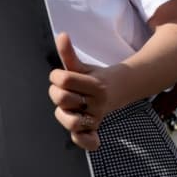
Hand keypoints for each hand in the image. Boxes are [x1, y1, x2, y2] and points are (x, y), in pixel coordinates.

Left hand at [48, 33, 111, 150]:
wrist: (120, 89)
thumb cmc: (94, 77)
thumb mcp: (81, 66)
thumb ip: (68, 53)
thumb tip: (61, 35)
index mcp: (95, 84)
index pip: (63, 80)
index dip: (56, 76)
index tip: (59, 76)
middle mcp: (97, 102)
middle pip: (62, 99)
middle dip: (56, 92)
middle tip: (62, 91)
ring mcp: (97, 117)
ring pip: (71, 122)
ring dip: (63, 113)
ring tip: (66, 107)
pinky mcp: (95, 128)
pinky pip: (88, 141)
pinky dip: (84, 141)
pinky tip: (81, 134)